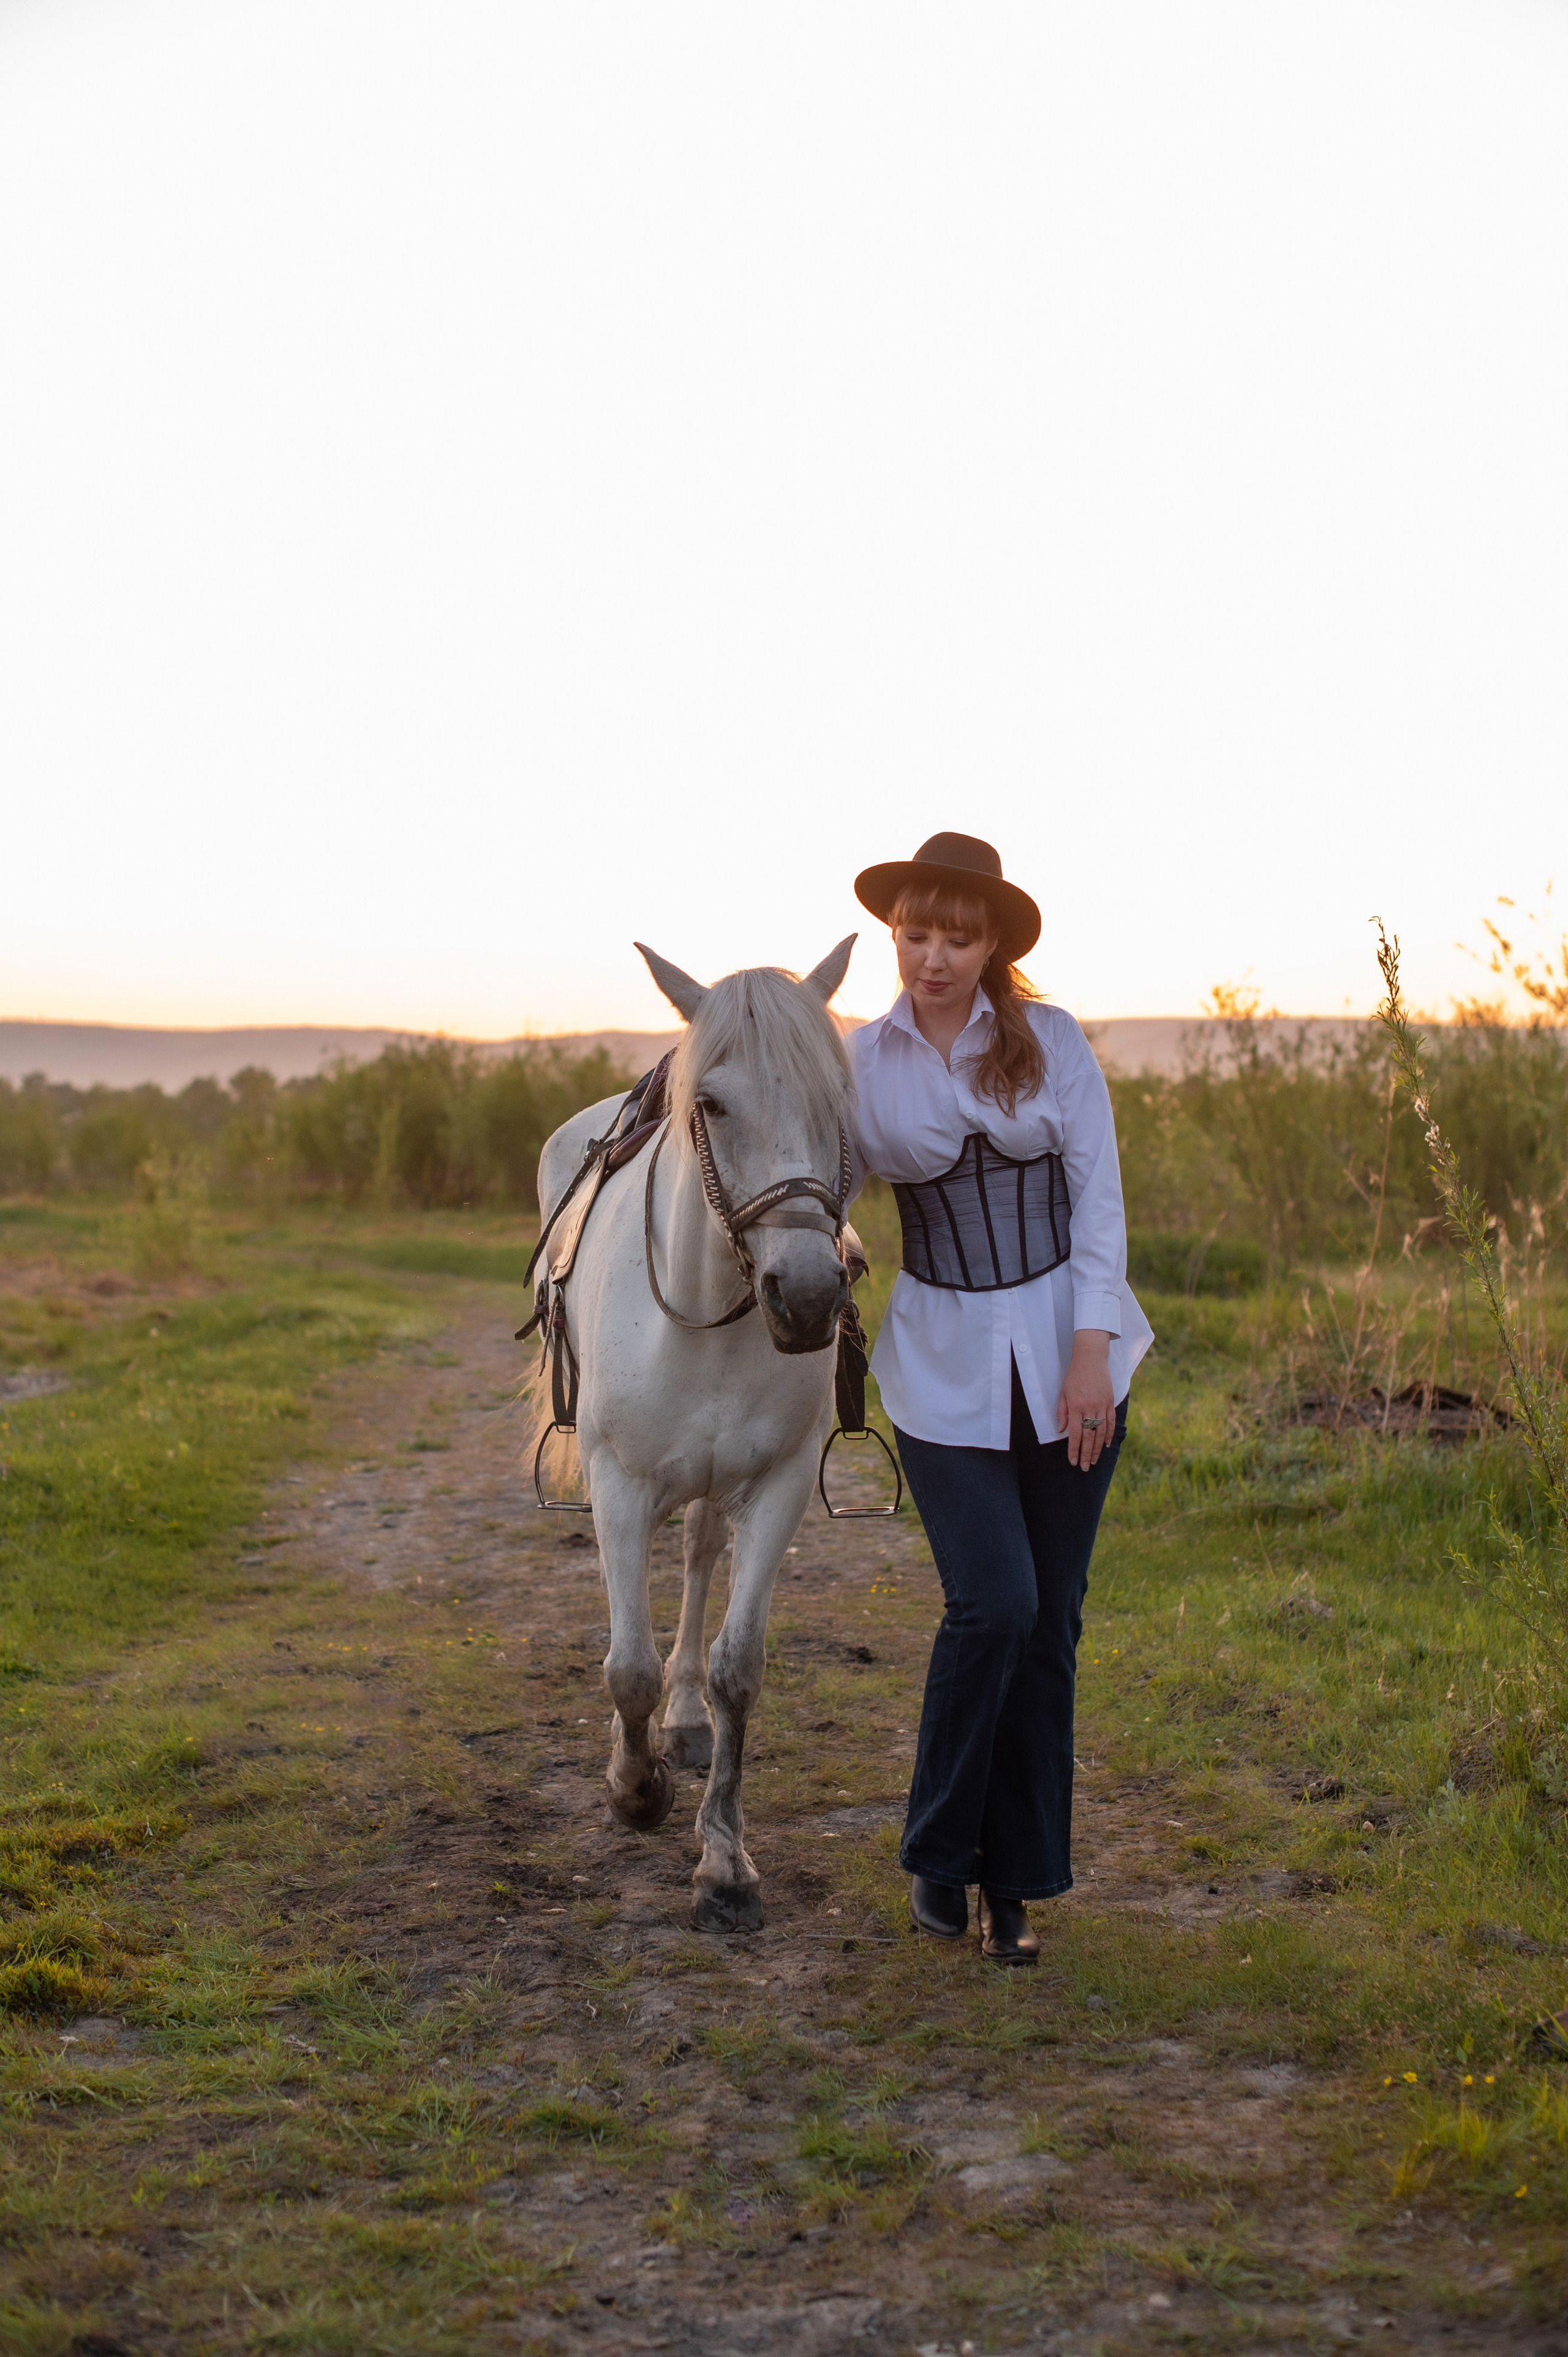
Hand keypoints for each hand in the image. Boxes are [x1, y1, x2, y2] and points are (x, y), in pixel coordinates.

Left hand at [1058, 1330, 1115, 1470]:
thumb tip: (1062, 1431)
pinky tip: (1107, 1445)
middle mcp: (1090, 1408)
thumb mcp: (1063, 1393)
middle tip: (1085, 1468)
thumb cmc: (1074, 1375)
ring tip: (1094, 1461)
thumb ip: (1062, 1412)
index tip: (1073, 1461)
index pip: (1075, 1434)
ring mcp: (1102, 1405)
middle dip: (1086, 1454)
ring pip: (1101, 1432)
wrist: (1090, 1358)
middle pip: (1089, 1436)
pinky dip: (1109, 1434)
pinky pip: (1111, 1422)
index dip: (1074, 1450)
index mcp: (1076, 1406)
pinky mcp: (1110, 1402)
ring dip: (1098, 1448)